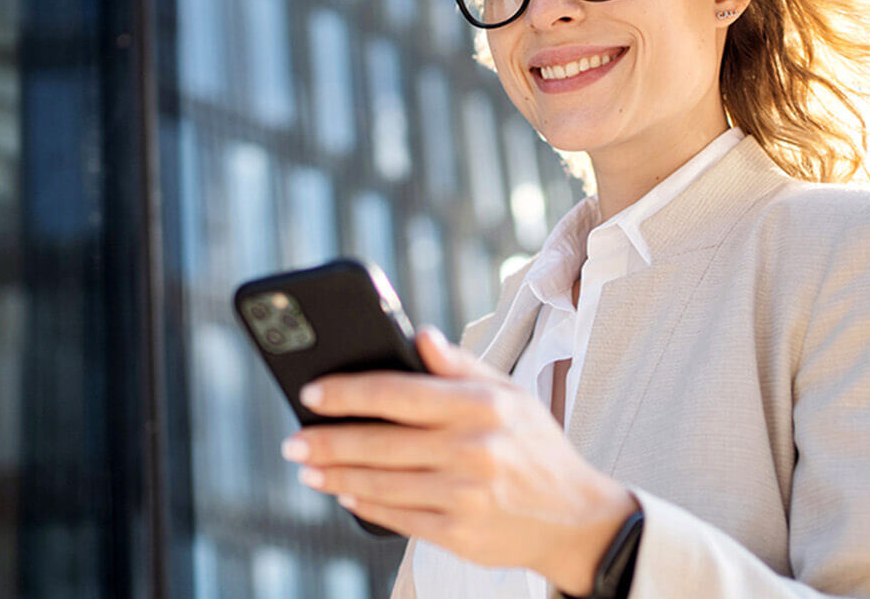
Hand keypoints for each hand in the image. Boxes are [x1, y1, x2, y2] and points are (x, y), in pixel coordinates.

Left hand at [281, 326, 638, 595]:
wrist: (576, 518)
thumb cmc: (537, 449)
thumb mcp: (513, 396)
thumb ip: (462, 366)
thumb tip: (419, 334)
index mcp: (484, 407)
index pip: (400, 392)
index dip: (349, 392)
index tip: (312, 393)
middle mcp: (475, 450)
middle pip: (381, 442)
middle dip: (327, 440)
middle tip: (293, 439)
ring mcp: (466, 496)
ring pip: (382, 484)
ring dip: (336, 476)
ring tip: (308, 468)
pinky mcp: (460, 534)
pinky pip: (398, 518)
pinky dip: (365, 505)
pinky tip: (345, 494)